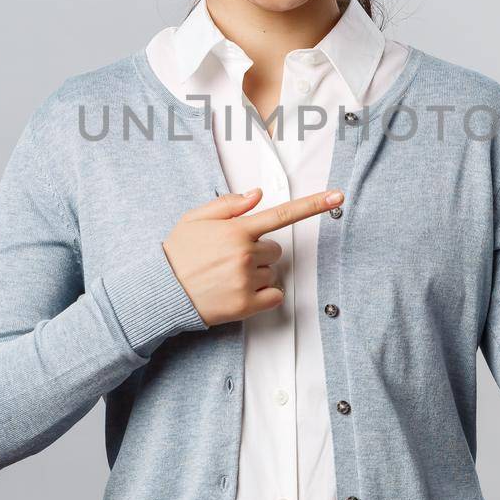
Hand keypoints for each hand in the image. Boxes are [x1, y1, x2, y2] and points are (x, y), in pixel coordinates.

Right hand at [162, 187, 345, 327]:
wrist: (161, 291)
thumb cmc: (177, 253)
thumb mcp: (195, 218)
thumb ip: (227, 205)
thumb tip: (257, 195)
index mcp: (236, 230)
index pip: (282, 214)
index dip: (313, 205)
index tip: (338, 196)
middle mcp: (245, 254)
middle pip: (276, 249)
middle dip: (259, 252)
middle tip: (231, 259)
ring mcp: (247, 280)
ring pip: (273, 272)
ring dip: (258, 274)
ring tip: (228, 276)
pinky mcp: (246, 305)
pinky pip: (274, 295)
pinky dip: (263, 296)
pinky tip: (239, 292)